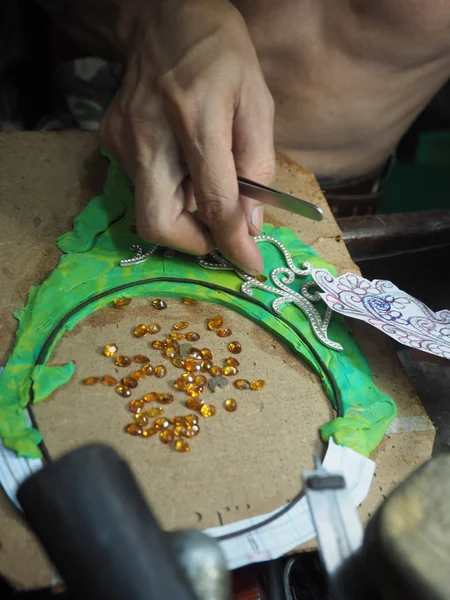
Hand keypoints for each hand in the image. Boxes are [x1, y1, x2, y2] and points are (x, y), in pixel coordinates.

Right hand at [101, 0, 274, 274]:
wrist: (163, 18)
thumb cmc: (222, 55)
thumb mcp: (257, 102)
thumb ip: (257, 165)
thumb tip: (250, 223)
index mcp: (197, 118)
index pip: (214, 201)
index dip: (234, 243)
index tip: (249, 265)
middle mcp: (150, 135)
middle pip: (159, 222)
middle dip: (192, 242)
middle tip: (218, 230)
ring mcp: (123, 139)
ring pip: (148, 209)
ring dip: (183, 215)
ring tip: (204, 186)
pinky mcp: (110, 140)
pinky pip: (141, 186)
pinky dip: (168, 192)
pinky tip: (181, 166)